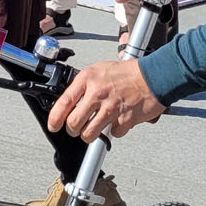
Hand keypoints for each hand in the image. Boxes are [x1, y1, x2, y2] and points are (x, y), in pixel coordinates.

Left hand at [48, 59, 165, 139]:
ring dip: (89, 135)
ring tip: (93, 130)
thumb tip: (71, 101)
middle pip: (74, 123)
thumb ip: (84, 85)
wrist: (153, 76)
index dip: (55, 118)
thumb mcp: (98, 70)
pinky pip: (113, 133)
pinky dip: (115, 131)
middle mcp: (97, 94)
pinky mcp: (125, 119)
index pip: (64, 102)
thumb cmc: (126, 73)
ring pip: (90, 133)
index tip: (53, 126)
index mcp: (87, 80)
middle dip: (73, 130)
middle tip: (76, 129)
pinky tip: (117, 122)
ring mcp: (111, 108)